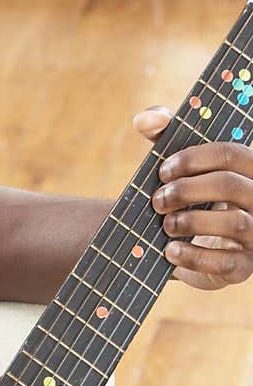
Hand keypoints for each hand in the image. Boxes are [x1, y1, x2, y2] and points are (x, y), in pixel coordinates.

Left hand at [133, 106, 252, 289]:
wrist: (194, 246)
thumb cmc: (190, 195)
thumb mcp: (180, 164)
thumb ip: (165, 134)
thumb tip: (143, 118)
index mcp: (250, 169)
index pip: (230, 154)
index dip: (193, 160)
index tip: (163, 171)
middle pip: (229, 185)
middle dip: (187, 191)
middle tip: (158, 200)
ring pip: (233, 223)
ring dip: (191, 222)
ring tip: (165, 224)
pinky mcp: (243, 267)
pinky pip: (226, 263)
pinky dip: (194, 257)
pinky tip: (169, 252)